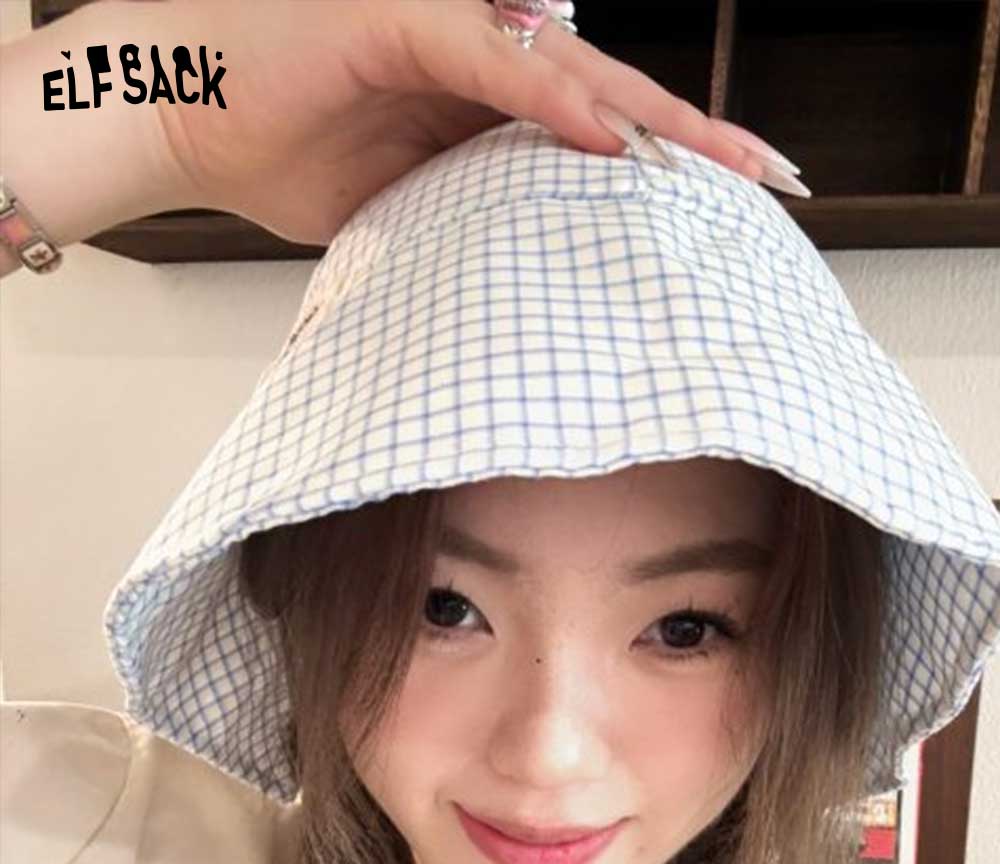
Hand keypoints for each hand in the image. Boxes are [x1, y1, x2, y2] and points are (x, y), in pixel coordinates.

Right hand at [155, 0, 781, 245]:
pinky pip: (498, 59)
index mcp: (478, 94)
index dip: (660, 158)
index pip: (588, 123)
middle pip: (607, 90)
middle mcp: (479, 48)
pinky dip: (557, 100)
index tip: (725, 203)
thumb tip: (515, 270)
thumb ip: (463, 214)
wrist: (176, 113)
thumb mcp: (394, 205)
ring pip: (574, 68)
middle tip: (771, 177)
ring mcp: (447, 24)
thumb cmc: (273, 151)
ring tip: (727, 164)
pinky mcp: (405, 19)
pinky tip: (614, 139)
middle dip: (692, 138)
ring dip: (653, 118)